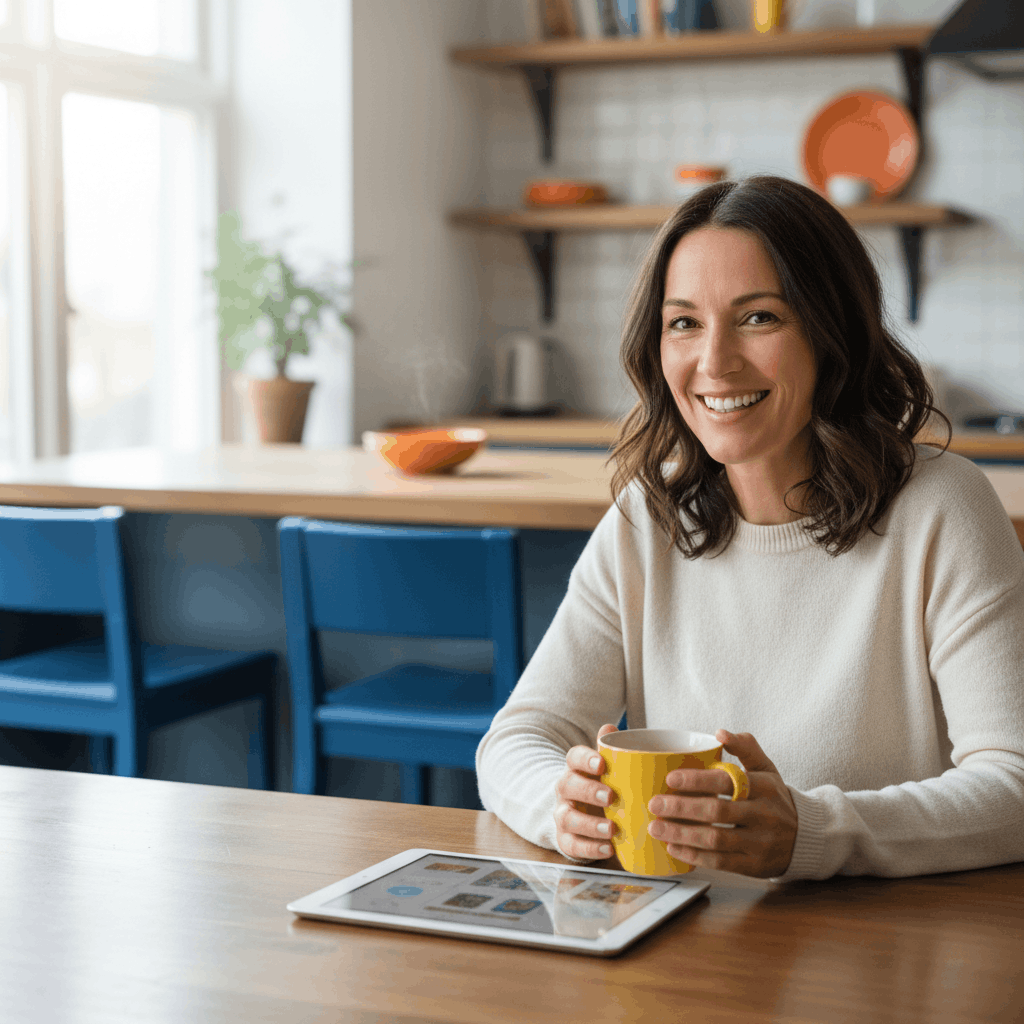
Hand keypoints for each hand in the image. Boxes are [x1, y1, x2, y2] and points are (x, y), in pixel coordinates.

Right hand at [553, 723, 619, 860]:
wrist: (584, 815)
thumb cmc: (601, 786)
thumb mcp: (606, 769)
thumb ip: (611, 751)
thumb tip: (610, 728)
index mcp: (576, 769)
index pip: (574, 757)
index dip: (585, 759)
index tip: (601, 764)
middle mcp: (565, 790)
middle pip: (567, 785)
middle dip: (588, 791)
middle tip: (611, 797)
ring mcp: (563, 815)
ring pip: (567, 818)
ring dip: (588, 824)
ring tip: (611, 829)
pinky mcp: (565, 839)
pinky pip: (572, 845)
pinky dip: (589, 848)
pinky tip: (608, 848)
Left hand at [647, 730, 797, 878]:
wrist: (806, 837)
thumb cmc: (775, 797)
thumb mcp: (766, 768)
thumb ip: (745, 746)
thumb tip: (720, 733)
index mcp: (764, 787)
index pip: (727, 782)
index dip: (697, 780)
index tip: (670, 778)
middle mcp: (764, 815)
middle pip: (717, 812)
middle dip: (682, 808)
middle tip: (655, 803)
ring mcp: (760, 843)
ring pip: (716, 840)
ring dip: (682, 834)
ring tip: (656, 827)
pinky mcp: (754, 866)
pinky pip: (720, 862)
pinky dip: (694, 855)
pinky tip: (673, 846)